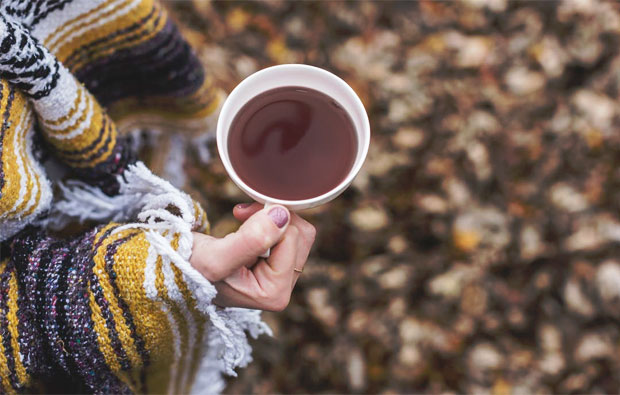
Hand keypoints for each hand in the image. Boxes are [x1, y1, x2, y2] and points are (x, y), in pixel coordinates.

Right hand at [190, 203, 315, 310]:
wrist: (170, 268)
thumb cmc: (187, 268)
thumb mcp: (215, 257)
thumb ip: (250, 240)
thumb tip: (283, 216)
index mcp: (274, 295)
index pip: (292, 238)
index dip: (268, 218)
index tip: (239, 214)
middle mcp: (281, 290)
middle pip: (301, 236)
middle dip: (273, 217)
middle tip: (241, 214)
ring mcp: (279, 278)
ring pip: (297, 232)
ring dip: (270, 217)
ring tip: (241, 219)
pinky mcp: (274, 266)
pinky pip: (288, 232)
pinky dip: (268, 220)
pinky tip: (245, 223)